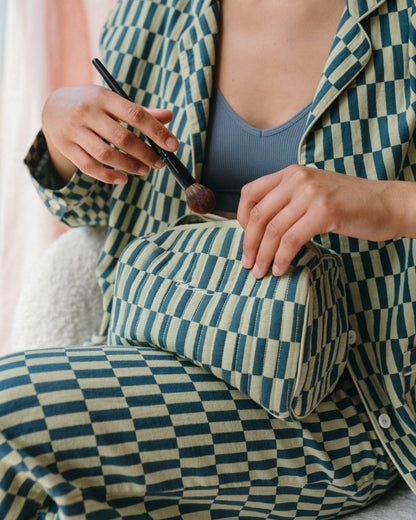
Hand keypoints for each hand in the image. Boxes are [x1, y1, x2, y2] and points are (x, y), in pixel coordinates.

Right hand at [41, 85, 178, 183]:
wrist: (52, 107)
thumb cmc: (92, 105)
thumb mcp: (112, 101)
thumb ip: (140, 112)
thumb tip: (169, 117)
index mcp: (103, 97)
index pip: (135, 114)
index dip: (157, 131)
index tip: (173, 146)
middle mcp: (87, 112)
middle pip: (122, 137)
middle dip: (145, 153)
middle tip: (160, 163)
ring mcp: (74, 130)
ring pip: (106, 155)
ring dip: (129, 166)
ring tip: (144, 170)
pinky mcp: (66, 147)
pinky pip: (89, 167)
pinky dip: (108, 176)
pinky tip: (123, 179)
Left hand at [237, 164, 402, 277]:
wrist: (387, 203)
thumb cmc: (350, 202)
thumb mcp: (314, 190)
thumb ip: (288, 199)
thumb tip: (261, 226)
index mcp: (291, 173)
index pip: (250, 193)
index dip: (240, 218)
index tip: (245, 238)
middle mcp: (298, 179)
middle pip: (258, 216)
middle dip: (249, 244)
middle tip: (248, 264)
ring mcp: (311, 194)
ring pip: (273, 230)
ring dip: (263, 256)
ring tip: (261, 272)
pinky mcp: (324, 212)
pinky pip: (292, 240)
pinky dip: (282, 258)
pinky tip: (280, 269)